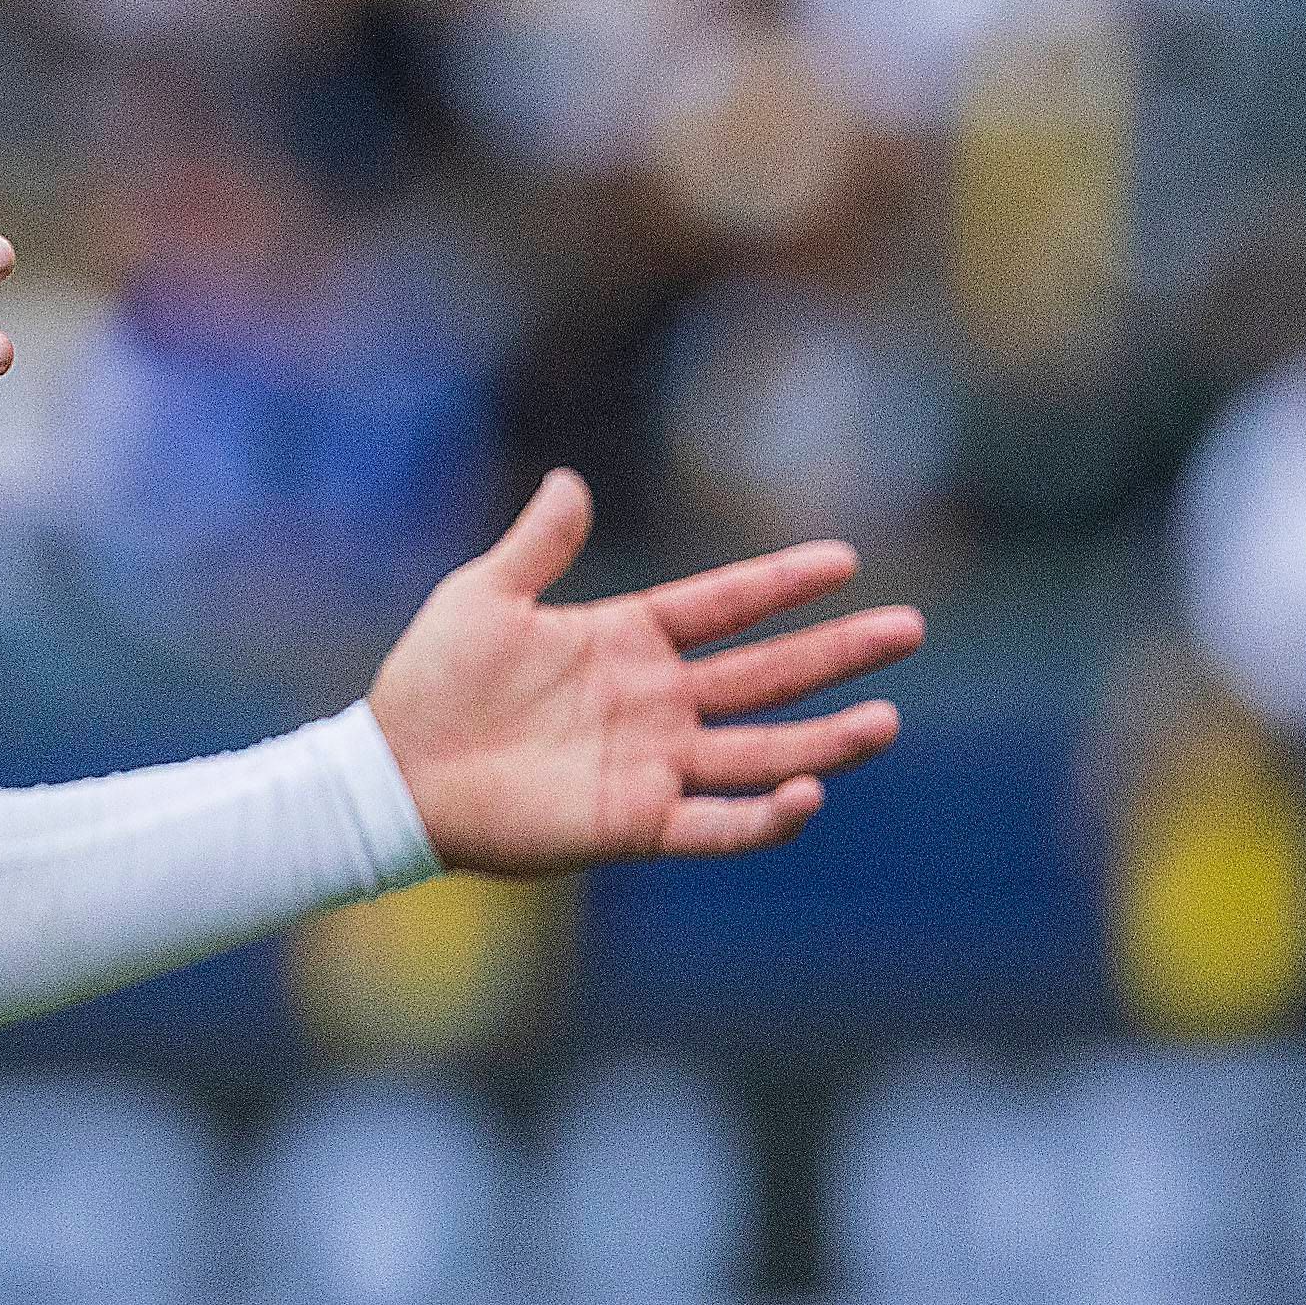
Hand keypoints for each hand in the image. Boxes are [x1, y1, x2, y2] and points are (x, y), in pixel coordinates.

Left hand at [366, 471, 924, 875]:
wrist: (395, 770)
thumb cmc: (433, 680)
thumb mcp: (484, 594)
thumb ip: (538, 544)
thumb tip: (570, 480)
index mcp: (624, 640)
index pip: (722, 607)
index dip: (779, 584)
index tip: (843, 560)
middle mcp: (653, 702)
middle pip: (765, 673)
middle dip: (836, 653)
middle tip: (909, 628)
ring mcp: (651, 763)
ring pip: (762, 751)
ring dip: (826, 740)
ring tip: (887, 718)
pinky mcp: (636, 822)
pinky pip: (717, 824)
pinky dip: (766, 817)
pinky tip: (810, 794)